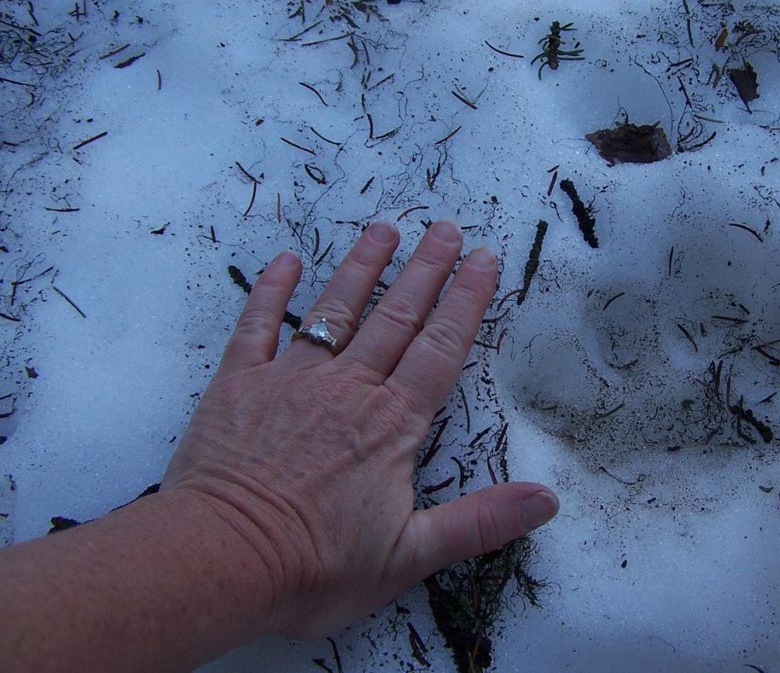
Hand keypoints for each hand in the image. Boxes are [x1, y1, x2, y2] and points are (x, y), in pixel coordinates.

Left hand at [161, 220, 557, 635]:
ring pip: (336, 309)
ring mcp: (290, 380)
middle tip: (446, 228)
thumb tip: (548, 500)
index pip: (440, 347)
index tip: (483, 258)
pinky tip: (286, 259)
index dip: (466, 300)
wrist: (217, 563)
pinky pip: (257, 325)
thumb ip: (481, 522)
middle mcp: (348, 388)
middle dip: (425, 269)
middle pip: (396, 316)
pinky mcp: (238, 384)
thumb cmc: (314, 566)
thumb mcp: (410, 557)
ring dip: (362, 266)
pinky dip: (271, 290)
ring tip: (385, 227)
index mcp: (392, 423)